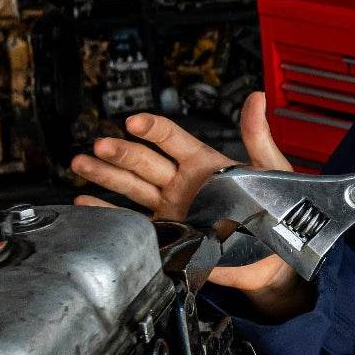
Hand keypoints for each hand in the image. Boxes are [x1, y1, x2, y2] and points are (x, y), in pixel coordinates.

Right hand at [72, 92, 308, 309]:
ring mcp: (171, 208)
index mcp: (204, 163)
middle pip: (144, 162)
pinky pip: (132, 222)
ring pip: (131, 187)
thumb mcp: (271, 170)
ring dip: (105, 174)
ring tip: (80, 162)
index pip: (172, 138)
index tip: (134, 122)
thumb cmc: (274, 209)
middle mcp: (181, 183)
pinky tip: (85, 202)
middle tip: (101, 146)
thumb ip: (258, 136)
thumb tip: (257, 98)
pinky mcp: (167, 234)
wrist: (273, 257)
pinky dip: (107, 212)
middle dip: (121, 153)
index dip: (152, 129)